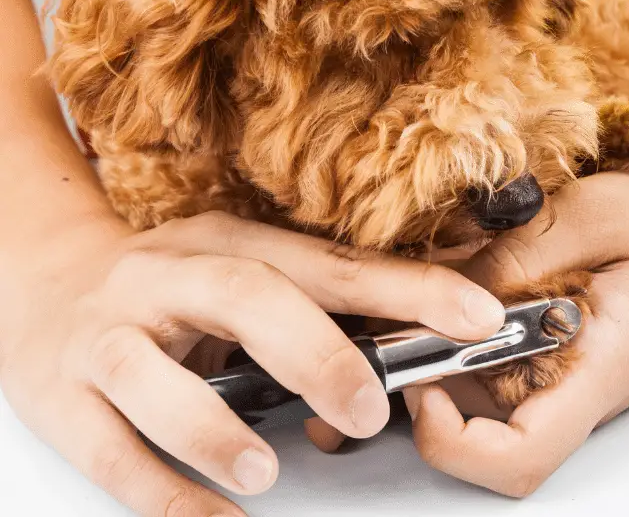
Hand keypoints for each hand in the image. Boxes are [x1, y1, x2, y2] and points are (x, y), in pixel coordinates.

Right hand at [0, 211, 504, 516]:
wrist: (46, 281)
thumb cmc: (170, 286)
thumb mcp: (241, 270)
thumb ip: (317, 302)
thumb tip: (418, 335)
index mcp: (230, 244)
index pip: (330, 264)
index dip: (406, 288)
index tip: (473, 316)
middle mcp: (168, 277)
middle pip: (245, 299)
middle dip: (315, 353)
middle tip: (367, 409)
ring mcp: (110, 334)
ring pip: (152, 376)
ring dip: (214, 430)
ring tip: (266, 472)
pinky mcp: (64, 395)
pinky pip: (110, 450)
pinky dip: (165, 491)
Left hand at [401, 172, 628, 496]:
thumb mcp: (601, 213)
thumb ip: (526, 251)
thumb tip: (451, 293)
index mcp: (596, 368)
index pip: (522, 455)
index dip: (456, 443)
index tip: (425, 385)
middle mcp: (568, 390)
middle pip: (475, 427)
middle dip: (423, 371)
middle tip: (402, 303)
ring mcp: (554, 380)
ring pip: (468, 390)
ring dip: (433, 339)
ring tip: (431, 272)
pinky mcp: (543, 360)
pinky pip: (481, 360)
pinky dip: (454, 324)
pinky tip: (458, 274)